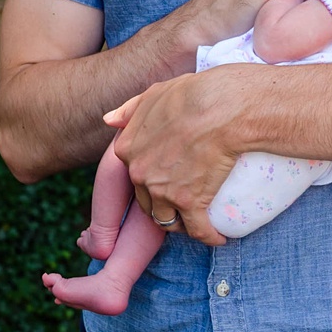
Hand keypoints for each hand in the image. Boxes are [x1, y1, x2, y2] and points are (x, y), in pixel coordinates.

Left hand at [104, 68, 253, 246]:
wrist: (222, 107)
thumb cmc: (193, 94)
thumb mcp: (154, 93)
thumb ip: (129, 109)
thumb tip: (109, 120)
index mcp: (128, 148)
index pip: (133, 176)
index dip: (150, 182)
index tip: (167, 182)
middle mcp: (140, 173)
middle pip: (147, 202)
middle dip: (162, 206)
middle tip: (183, 204)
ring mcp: (163, 191)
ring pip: (167, 221)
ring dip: (181, 225)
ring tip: (197, 222)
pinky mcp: (189, 202)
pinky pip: (198, 230)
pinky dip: (209, 236)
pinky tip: (219, 237)